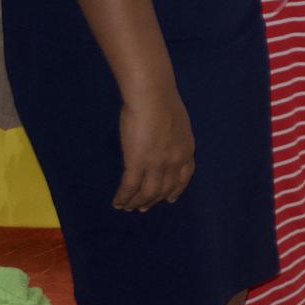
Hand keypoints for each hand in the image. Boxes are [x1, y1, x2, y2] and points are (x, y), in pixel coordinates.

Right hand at [114, 90, 194, 211]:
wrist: (152, 96)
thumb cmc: (163, 102)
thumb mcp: (178, 124)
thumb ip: (173, 138)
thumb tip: (164, 143)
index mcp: (187, 150)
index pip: (184, 177)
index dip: (176, 190)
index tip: (169, 199)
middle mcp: (175, 161)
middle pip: (164, 188)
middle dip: (153, 200)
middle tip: (143, 208)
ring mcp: (157, 164)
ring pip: (147, 193)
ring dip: (137, 202)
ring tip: (127, 207)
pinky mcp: (137, 163)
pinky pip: (130, 187)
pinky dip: (123, 197)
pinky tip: (117, 203)